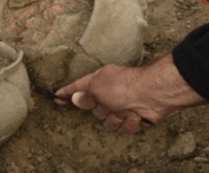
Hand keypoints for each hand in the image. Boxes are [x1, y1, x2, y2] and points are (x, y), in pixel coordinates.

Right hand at [57, 55, 206, 133]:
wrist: (151, 94)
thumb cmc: (123, 86)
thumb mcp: (98, 88)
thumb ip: (85, 95)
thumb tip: (76, 98)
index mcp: (98, 81)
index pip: (78, 88)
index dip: (67, 93)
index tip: (57, 97)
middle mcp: (108, 92)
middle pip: (94, 110)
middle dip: (102, 111)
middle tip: (109, 104)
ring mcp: (120, 105)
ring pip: (108, 122)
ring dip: (116, 118)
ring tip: (125, 109)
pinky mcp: (132, 117)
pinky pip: (123, 127)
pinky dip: (128, 123)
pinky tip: (135, 115)